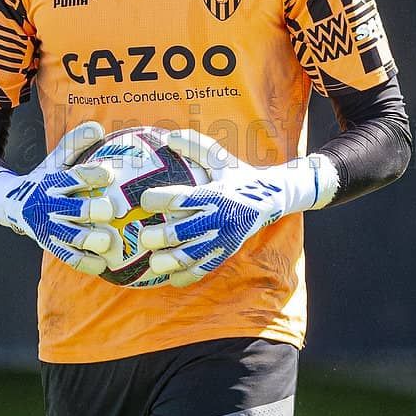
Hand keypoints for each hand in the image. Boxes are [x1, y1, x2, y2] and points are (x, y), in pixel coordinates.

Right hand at [0, 121, 118, 274]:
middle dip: (92, 209)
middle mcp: (49, 206)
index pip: (73, 176)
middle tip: (111, 209)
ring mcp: (49, 228)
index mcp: (53, 182)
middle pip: (74, 209)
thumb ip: (74, 144)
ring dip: (91, 239)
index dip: (91, 174)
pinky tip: (104, 264)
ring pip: (72, 237)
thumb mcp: (55, 160)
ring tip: (109, 240)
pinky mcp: (50, 245)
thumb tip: (97, 126)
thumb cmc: (44, 179)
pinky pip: (69, 258)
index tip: (109, 173)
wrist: (11, 204)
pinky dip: (86, 262)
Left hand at [137, 130, 331, 287]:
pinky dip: (186, 276)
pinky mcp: (225, 252)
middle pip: (180, 232)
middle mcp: (217, 218)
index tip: (143, 199)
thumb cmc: (239, 176)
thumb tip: (169, 137)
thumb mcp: (221, 159)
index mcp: (213, 194)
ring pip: (189, 256)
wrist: (272, 199)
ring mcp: (221, 239)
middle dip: (157, 237)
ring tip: (153, 262)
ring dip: (168, 261)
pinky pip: (204, 269)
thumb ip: (196, 146)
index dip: (157, 199)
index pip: (179, 198)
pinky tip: (170, 278)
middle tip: (143, 236)